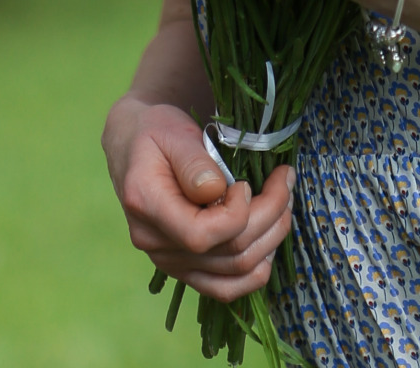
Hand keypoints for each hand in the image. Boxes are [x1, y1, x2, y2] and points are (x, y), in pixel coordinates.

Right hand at [103, 95, 293, 301]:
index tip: (248, 183)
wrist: (134, 146)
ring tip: (284, 203)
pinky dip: (256, 269)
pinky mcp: (185, 268)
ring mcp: (169, 262)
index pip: (200, 235)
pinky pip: (226, 288)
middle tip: (285, 181)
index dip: (237, 215)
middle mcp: (154, 244)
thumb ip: (193, 162)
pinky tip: (270, 236)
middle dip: (269, 217)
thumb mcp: (172, 132)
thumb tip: (218, 191)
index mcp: (146, 206)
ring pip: (234, 273)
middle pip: (227, 253)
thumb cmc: (155, 132)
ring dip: (271, 240)